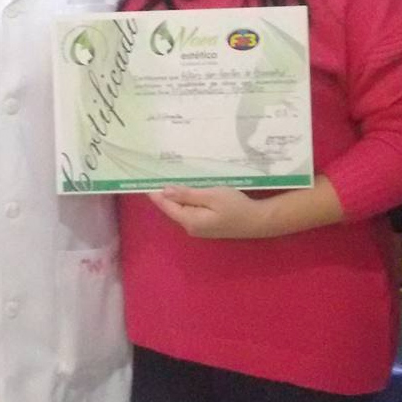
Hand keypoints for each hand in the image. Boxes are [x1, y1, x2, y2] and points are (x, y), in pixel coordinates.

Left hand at [146, 185, 267, 238]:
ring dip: (175, 196)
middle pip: (172, 208)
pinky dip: (186, 201)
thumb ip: (187, 195)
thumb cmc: (236, 206)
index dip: (154, 193)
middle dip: (164, 193)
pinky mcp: (206, 225)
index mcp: (190, 220)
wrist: (258, 221)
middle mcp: (191, 227)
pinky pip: (190, 211)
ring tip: (168, 178)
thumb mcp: (211, 195)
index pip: (166, 205)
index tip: (143, 180)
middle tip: (155, 173)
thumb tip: (164, 191)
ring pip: (181, 209)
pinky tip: (186, 190)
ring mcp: (199, 228)